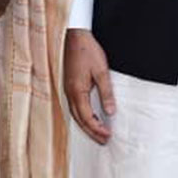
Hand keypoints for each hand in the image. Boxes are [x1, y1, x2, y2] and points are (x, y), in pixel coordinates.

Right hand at [63, 29, 114, 144]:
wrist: (74, 37)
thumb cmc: (87, 51)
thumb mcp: (101, 71)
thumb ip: (106, 93)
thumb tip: (110, 111)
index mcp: (77, 91)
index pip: (87, 117)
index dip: (98, 128)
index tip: (108, 135)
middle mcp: (70, 93)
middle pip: (79, 120)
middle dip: (92, 132)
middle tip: (104, 140)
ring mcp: (67, 90)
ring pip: (75, 115)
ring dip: (86, 126)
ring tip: (98, 133)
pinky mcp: (69, 86)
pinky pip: (74, 107)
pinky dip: (82, 116)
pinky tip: (90, 117)